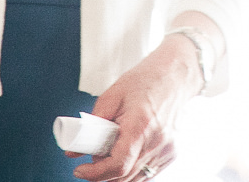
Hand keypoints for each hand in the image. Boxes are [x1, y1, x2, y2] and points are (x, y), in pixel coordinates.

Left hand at [69, 37, 199, 180]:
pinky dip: (132, 170)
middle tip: (93, 157)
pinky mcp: (172, 154)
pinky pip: (147, 173)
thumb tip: (72, 151)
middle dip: (102, 173)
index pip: (118, 165)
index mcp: (140, 126)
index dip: (95, 174)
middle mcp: (157, 142)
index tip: (80, 170)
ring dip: (117, 173)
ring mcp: (167, 150)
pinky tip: (126, 154)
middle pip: (124, 176)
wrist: (176, 75)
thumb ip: (91, 124)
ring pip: (135, 178)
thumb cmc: (145, 80)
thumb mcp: (112, 96)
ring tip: (110, 151)